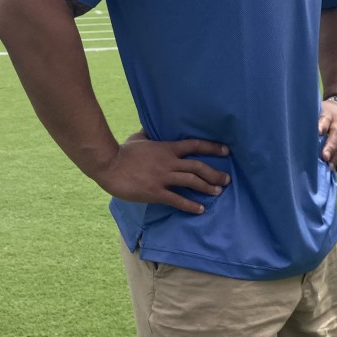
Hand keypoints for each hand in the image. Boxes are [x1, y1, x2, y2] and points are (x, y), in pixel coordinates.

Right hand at [94, 131, 230, 212]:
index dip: (212, 148)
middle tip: (227, 179)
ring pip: (191, 181)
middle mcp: (169, 162)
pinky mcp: (155, 192)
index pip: (194, 145)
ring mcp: (163, 177)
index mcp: (167, 148)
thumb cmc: (123, 151)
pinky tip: (200, 209)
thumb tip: (151, 127)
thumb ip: (149, 134)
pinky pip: (177, 199)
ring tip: (218, 192)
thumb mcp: (139, 138)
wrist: (109, 165)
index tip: (226, 151)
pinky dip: (190, 205)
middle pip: (198, 166)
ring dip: (207, 187)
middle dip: (215, 173)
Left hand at [319, 101, 336, 171]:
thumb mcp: (319, 111)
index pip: (325, 119)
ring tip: (329, 168)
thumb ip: (313, 122)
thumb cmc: (326, 114)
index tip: (318, 132)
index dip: (322, 126)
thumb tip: (298, 135)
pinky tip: (336, 168)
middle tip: (324, 157)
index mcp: (329, 115)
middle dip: (331, 147)